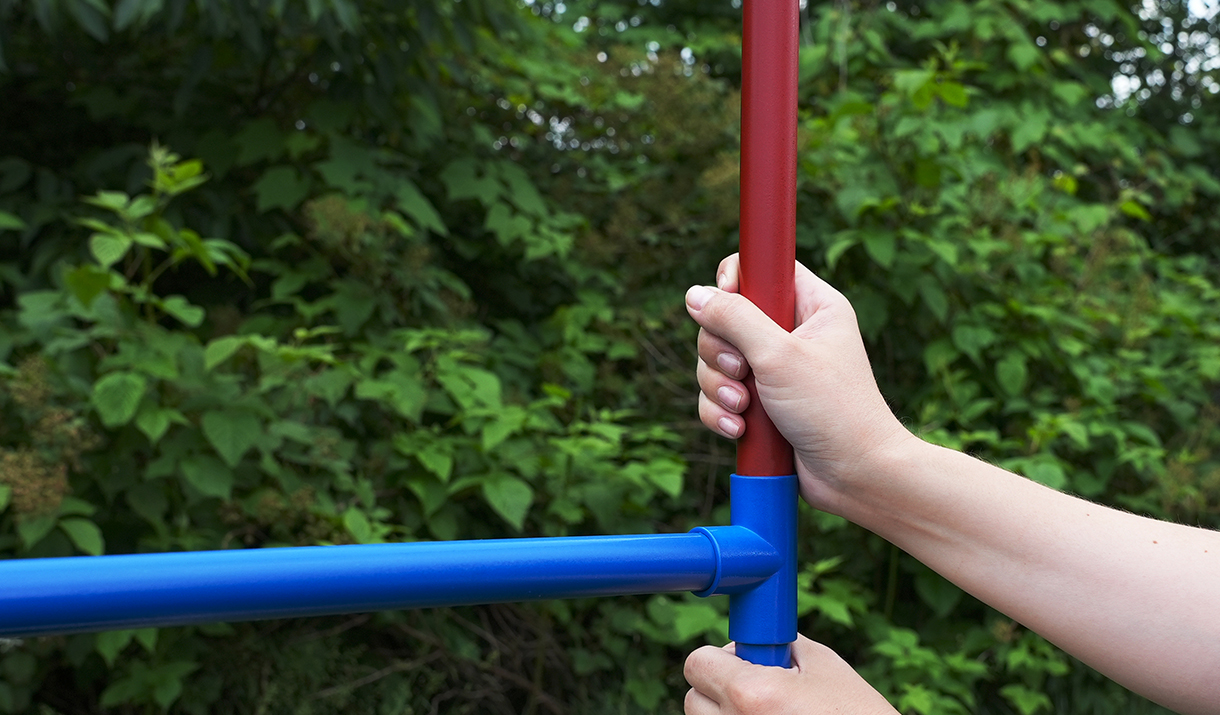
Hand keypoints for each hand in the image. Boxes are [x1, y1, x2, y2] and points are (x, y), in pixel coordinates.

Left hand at [683, 636, 898, 713]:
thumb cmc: (856, 712)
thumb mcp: (822, 665)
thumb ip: (780, 645)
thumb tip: (754, 636)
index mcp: (750, 694)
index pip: (697, 663)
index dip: (717, 658)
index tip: (739, 661)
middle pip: (694, 698)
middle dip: (719, 688)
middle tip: (755, 688)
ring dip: (725, 713)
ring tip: (768, 711)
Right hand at [685, 254, 912, 512]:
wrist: (855, 475)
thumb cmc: (833, 408)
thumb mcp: (779, 355)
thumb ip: (734, 319)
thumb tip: (694, 295)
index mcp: (812, 306)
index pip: (761, 269)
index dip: (735, 281)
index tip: (726, 305)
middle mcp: (792, 333)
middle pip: (726, 318)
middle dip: (720, 350)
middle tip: (742, 370)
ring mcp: (775, 370)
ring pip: (716, 361)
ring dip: (719, 387)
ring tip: (743, 409)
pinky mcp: (762, 405)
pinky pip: (719, 397)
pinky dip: (721, 413)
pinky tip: (738, 430)